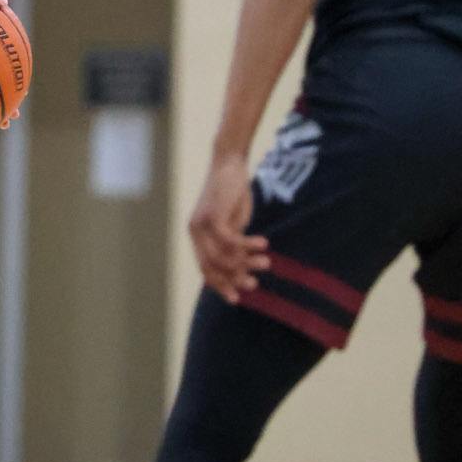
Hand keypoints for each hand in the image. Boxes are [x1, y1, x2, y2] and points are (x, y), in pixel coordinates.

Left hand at [188, 152, 269, 302]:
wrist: (230, 164)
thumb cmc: (233, 194)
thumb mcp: (233, 223)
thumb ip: (233, 244)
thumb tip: (241, 269)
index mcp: (196, 237)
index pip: (205, 269)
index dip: (220, 285)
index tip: (238, 298)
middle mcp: (194, 232)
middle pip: (211, 267)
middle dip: (232, 280)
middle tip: (254, 285)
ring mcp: (201, 224)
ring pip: (222, 257)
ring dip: (246, 263)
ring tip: (266, 263)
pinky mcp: (213, 215)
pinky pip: (230, 241)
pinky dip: (247, 246)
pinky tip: (264, 244)